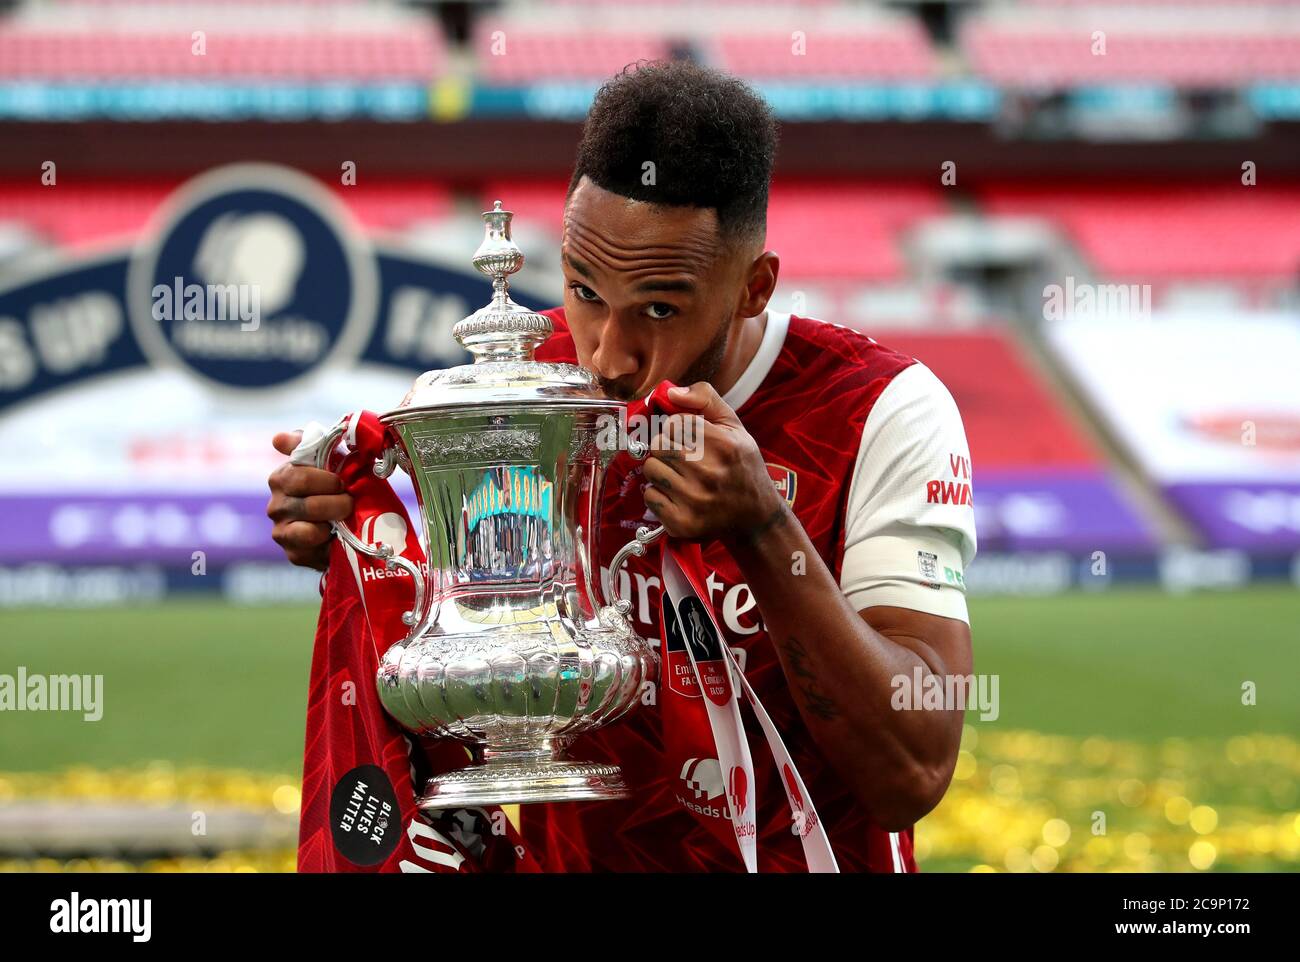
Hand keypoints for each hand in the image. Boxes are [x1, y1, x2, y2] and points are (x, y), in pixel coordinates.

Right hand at [266, 430, 352, 570]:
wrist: (354, 527)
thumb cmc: (342, 489)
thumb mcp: (333, 462)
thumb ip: (309, 444)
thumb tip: (277, 439)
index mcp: (283, 478)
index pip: (299, 477)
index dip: (328, 481)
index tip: (342, 482)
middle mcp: (276, 504)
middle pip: (309, 504)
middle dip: (338, 502)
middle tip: (350, 501)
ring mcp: (281, 530)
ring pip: (310, 528)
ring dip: (336, 520)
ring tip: (346, 517)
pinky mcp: (293, 552)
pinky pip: (312, 546)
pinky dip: (329, 540)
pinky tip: (335, 535)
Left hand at [640, 382, 786, 542]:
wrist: (756, 516)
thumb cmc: (742, 466)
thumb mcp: (735, 427)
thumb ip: (705, 399)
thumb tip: (670, 393)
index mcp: (723, 445)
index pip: (673, 423)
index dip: (678, 428)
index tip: (689, 438)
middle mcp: (708, 473)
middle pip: (658, 444)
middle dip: (667, 448)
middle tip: (684, 458)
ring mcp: (694, 500)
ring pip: (651, 469)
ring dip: (662, 471)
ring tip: (682, 477)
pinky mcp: (682, 522)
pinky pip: (650, 496)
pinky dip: (660, 495)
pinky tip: (679, 496)